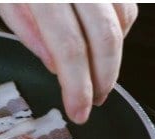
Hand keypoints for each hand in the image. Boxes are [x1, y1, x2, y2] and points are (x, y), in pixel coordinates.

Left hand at [0, 4, 137, 123]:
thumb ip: (29, 31)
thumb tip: (55, 66)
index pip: (69, 48)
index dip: (78, 86)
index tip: (80, 112)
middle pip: (105, 35)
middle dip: (104, 77)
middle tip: (96, 102)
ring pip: (122, 17)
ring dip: (114, 53)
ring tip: (97, 75)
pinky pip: (125, 0)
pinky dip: (119, 25)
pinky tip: (102, 39)